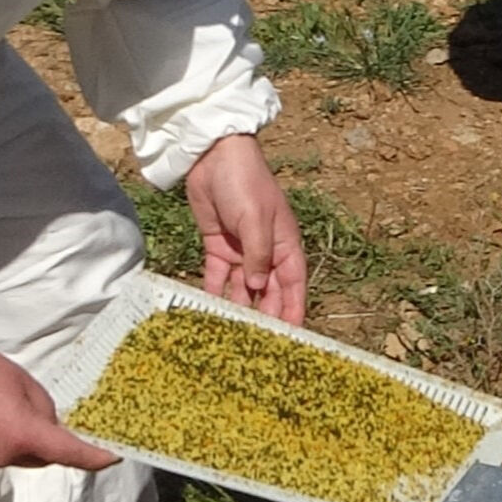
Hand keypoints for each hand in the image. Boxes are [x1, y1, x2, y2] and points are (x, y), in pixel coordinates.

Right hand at [0, 341, 118, 474]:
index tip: (111, 457)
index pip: (68, 453)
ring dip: (14, 441)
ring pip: (11, 457)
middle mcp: (2, 456)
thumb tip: (47, 426)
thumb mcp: (21, 380)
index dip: (93, 457)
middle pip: (38, 458)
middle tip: (41, 418)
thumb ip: (42, 407)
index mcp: (22, 434)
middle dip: (45, 442)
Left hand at [187, 131, 307, 324]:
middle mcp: (266, 251)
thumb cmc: (245, 183)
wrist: (214, 157)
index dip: (294, 310)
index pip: (294, 285)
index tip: (293, 337)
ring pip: (243, 288)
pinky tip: (207, 312)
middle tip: (259, 344)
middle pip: (269, 291)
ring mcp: (241, 250)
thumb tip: (258, 287)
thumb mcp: (255, 220)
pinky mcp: (217, 247)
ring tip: (233, 335)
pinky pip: (217, 277)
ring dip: (239, 308)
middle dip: (266, 315)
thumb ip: (258, 256)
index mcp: (285, 244)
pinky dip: (214, 292)